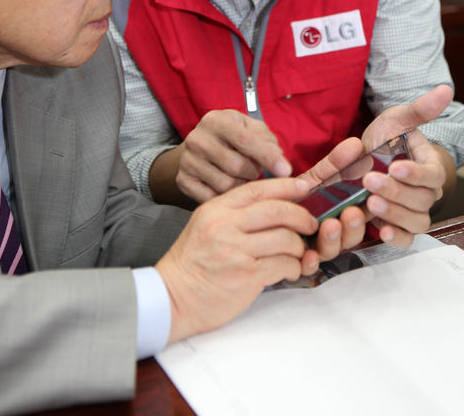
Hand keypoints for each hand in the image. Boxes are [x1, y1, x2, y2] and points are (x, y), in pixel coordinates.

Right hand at [156, 176, 319, 341]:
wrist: (172, 297)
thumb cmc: (192, 262)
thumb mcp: (206, 224)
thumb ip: (235, 212)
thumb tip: (274, 204)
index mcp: (216, 209)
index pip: (258, 189)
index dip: (286, 186)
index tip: (304, 186)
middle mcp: (225, 225)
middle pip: (278, 211)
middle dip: (302, 217)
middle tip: (310, 224)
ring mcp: (235, 250)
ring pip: (286, 238)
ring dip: (299, 247)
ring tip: (296, 254)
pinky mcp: (246, 275)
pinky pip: (284, 264)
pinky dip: (293, 267)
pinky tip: (288, 270)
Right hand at [175, 109, 291, 202]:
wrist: (197, 149)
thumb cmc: (230, 138)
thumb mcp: (248, 129)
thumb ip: (267, 140)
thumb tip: (279, 159)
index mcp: (215, 120)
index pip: (246, 140)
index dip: (268, 157)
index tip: (286, 171)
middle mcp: (197, 138)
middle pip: (238, 166)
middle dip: (253, 171)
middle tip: (252, 168)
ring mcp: (187, 160)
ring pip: (227, 184)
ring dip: (241, 185)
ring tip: (238, 175)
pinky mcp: (183, 180)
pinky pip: (213, 197)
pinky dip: (226, 196)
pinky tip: (226, 185)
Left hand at [301, 85, 453, 247]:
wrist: (363, 161)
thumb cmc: (385, 140)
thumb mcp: (397, 121)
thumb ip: (419, 110)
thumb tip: (445, 89)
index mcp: (429, 167)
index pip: (432, 175)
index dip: (416, 173)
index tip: (395, 166)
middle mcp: (425, 193)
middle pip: (421, 201)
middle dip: (396, 192)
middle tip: (370, 181)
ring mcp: (411, 212)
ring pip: (415, 222)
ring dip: (394, 215)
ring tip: (370, 203)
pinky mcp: (396, 225)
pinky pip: (404, 239)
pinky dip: (396, 238)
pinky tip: (381, 231)